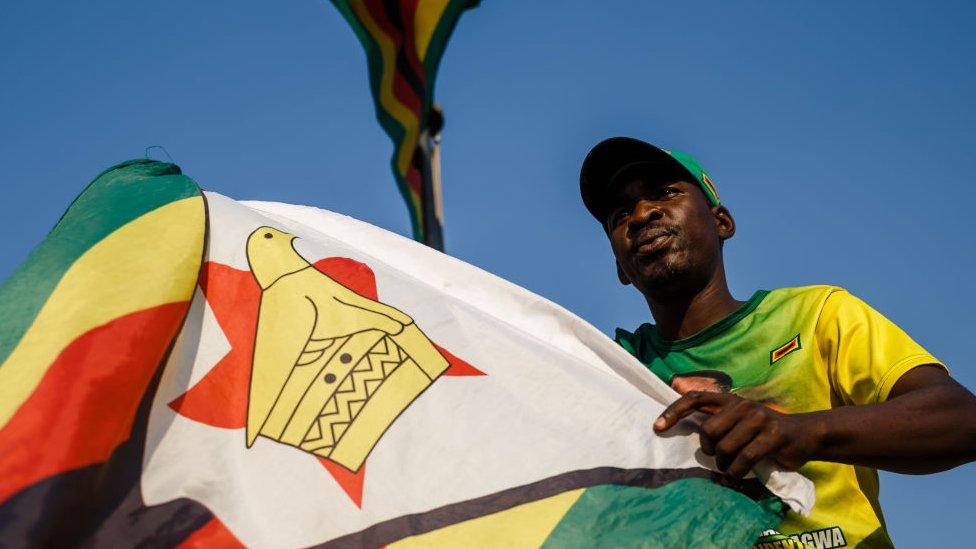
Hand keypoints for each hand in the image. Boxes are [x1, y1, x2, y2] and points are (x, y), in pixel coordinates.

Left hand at [654, 391, 822, 477]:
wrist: (803, 436)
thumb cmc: (762, 433)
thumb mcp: (738, 422)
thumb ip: (715, 421)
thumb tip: (679, 425)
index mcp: (730, 400)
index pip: (695, 398)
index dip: (674, 411)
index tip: (657, 427)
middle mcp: (743, 405)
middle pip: (708, 431)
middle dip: (709, 450)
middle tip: (717, 457)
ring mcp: (759, 418)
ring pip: (725, 447)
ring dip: (724, 465)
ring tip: (730, 467)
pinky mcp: (773, 435)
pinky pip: (743, 459)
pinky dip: (736, 472)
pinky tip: (738, 474)